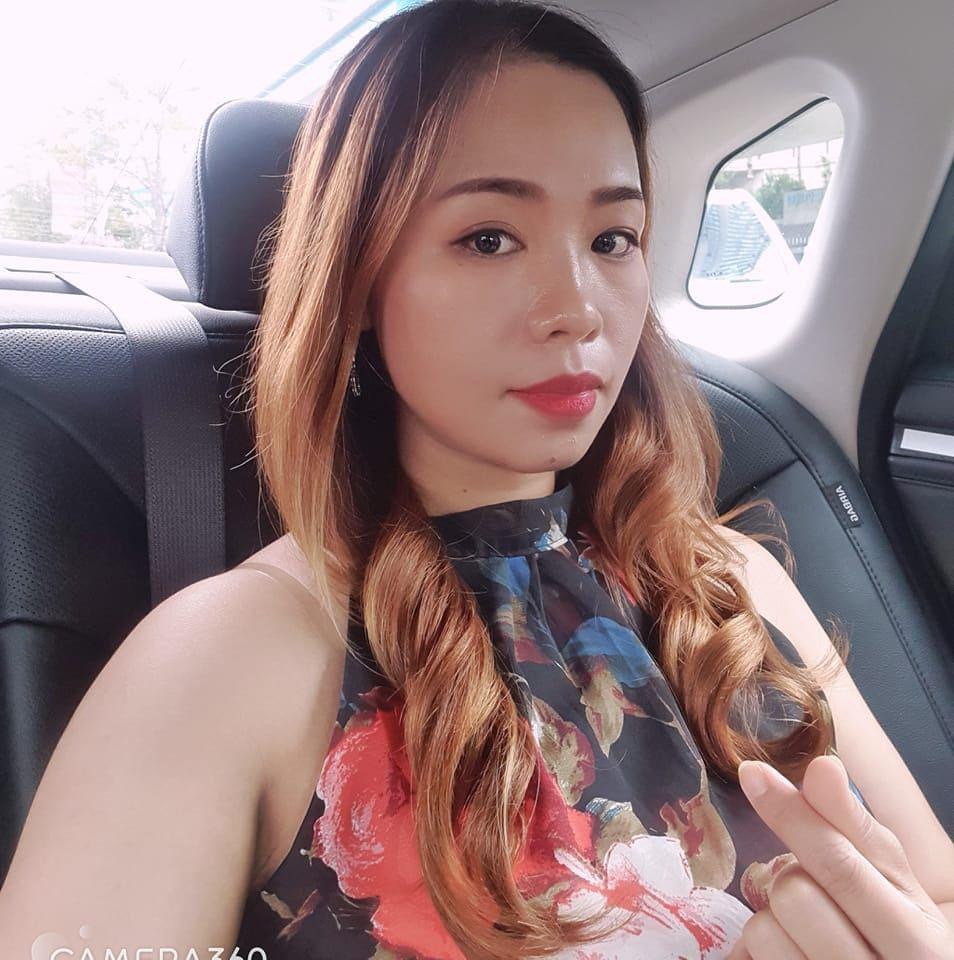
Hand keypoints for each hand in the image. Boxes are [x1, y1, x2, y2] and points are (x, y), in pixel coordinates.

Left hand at [727, 754, 952, 958]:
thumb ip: (855, 827)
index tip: (753, 773)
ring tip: (805, 930)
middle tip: (813, 890)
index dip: (792, 815)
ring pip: (764, 930)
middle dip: (789, 877)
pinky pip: (750, 959)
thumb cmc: (900, 937)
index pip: (841, 867)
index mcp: (919, 940)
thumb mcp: (895, 885)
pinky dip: (755, 949)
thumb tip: (821, 765)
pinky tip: (790, 952)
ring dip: (771, 918)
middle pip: (794, 896)